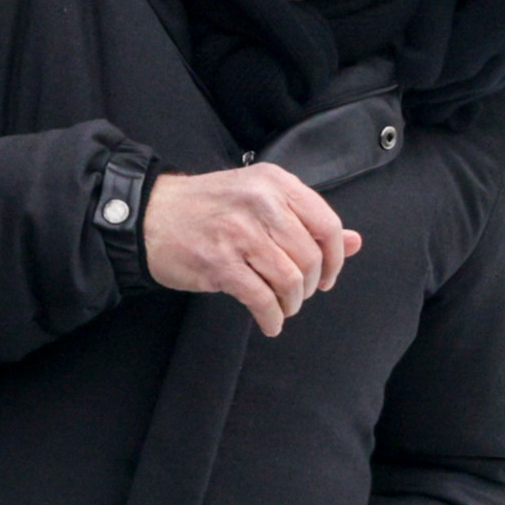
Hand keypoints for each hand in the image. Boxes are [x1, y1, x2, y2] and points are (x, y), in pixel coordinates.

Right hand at [141, 165, 361, 336]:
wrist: (148, 215)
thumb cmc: (205, 208)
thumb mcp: (258, 198)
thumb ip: (306, 219)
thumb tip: (356, 242)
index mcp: (273, 182)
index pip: (327, 224)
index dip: (335, 258)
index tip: (327, 276)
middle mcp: (260, 203)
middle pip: (310, 258)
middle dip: (309, 285)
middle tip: (296, 292)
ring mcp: (239, 232)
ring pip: (290, 280)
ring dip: (291, 303)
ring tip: (281, 306)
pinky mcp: (220, 262)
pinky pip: (262, 299)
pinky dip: (271, 318)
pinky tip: (269, 321)